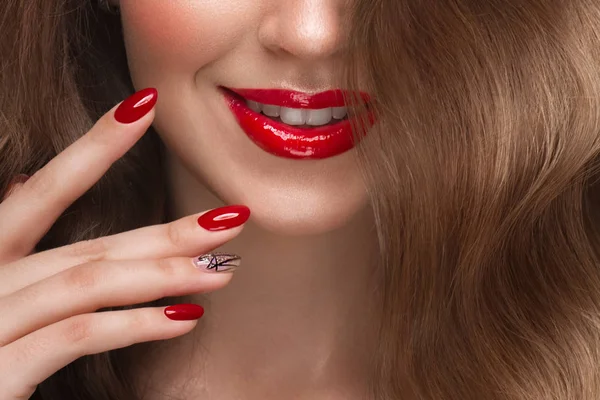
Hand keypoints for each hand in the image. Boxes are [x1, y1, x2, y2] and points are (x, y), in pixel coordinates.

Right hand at [0, 89, 248, 398]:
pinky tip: (183, 319)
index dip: (96, 144)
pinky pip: (74, 336)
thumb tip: (23, 181)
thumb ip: (11, 245)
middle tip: (231, 217)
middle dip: (165, 231)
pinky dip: (133, 325)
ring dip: (163, 275)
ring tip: (221, 270)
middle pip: (88, 244)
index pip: (46, 190)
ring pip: (88, 282)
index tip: (145, 106)